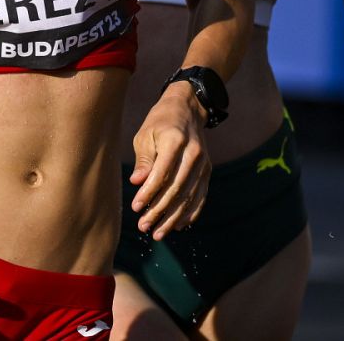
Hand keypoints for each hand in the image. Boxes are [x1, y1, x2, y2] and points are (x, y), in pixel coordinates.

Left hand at [129, 82, 210, 239]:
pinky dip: (190, 213)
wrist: (187, 109)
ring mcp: (204, 164)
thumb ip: (144, 160)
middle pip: (177, 189)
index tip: (136, 207)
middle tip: (144, 227)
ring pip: (189, 197)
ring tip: (158, 233)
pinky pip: (201, 196)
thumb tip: (137, 182)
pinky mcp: (208, 171)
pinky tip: (178, 225)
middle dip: (159, 211)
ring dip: (173, 218)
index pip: (162, 174)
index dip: (148, 193)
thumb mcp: (145, 135)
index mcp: (175, 142)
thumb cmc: (160, 122)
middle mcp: (193, 155)